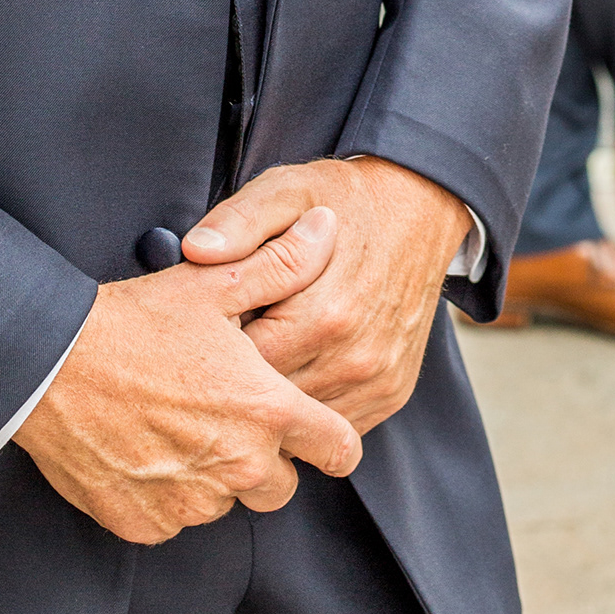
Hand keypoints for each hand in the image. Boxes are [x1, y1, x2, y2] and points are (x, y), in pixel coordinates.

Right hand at [14, 210, 360, 543]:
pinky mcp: (145, 524)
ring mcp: (189, 503)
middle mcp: (236, 467)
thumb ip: (282, 265)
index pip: (338, 449)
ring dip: (213, 478)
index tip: (320, 436)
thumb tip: (327, 228)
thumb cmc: (134, 322)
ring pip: (224, 504)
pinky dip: (166, 496)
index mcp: (265, 410)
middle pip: (280, 487)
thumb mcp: (213, 283)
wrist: (48, 366)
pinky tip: (145, 451)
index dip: (334, 442)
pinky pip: (174, 520)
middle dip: (265, 460)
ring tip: (177, 427)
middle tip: (226, 418)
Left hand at [184, 158, 469, 436]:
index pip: (242, 364)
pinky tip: (299, 366)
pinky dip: (310, 403)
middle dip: (243, 377)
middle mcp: (356, 357)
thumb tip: (196, 250)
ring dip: (277, 395)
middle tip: (231, 341)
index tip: (213, 322)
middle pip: (269, 400)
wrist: (418, 210)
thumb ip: (238, 221)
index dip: (217, 346)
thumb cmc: (342, 201)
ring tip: (266, 351)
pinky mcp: (391, 393)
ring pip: (301, 422)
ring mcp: (377, 381)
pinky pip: (334, 422)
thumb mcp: (286, 190)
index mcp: (325, 313)